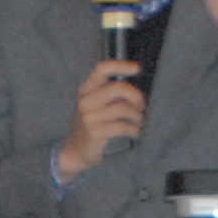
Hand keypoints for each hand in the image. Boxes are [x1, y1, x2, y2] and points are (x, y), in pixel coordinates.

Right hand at [55, 58, 146, 181]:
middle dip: (136, 96)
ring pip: (124, 109)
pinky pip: (123, 126)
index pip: (103, 69)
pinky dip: (134, 129)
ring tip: (138, 122)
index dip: (121, 66)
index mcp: (86, 89)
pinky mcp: (96, 132)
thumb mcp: (96, 104)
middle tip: (141, 106)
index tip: (137, 69)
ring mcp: (89, 117)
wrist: (76, 151)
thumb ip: (111, 93)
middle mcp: (86, 100)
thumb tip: (136, 90)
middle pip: (118, 87)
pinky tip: (135, 132)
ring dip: (137, 116)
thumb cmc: (93, 124)